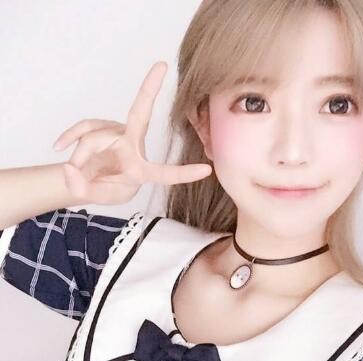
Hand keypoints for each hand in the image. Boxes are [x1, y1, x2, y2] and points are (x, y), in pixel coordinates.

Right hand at [52, 61, 211, 204]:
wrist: (91, 179)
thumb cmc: (106, 187)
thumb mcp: (100, 196)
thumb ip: (85, 189)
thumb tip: (70, 168)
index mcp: (141, 169)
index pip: (164, 173)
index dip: (183, 173)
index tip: (206, 170)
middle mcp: (133, 145)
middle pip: (139, 115)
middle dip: (148, 90)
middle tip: (160, 66)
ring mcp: (117, 132)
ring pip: (94, 137)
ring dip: (79, 156)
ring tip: (73, 172)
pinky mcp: (99, 126)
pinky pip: (82, 127)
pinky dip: (69, 137)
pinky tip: (59, 146)